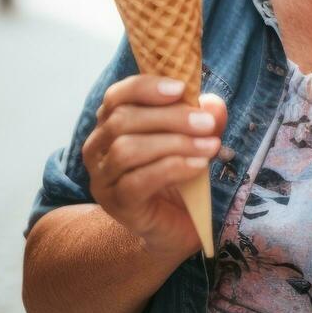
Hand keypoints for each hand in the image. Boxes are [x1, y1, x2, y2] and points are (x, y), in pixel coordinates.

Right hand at [81, 75, 226, 260]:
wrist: (174, 226)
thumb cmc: (179, 176)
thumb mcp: (196, 140)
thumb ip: (205, 119)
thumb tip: (214, 104)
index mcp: (111, 124)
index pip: (117, 96)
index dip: (146, 87)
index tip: (181, 88)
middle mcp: (97, 148)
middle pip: (123, 120)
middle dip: (170, 117)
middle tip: (207, 123)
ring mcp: (102, 177)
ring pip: (126, 150)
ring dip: (174, 143)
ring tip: (210, 147)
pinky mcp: (115, 203)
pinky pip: (137, 181)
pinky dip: (171, 168)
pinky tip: (197, 166)